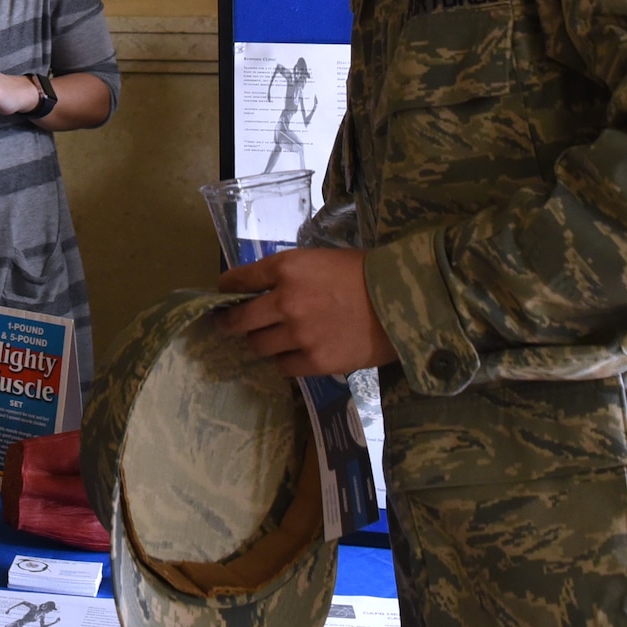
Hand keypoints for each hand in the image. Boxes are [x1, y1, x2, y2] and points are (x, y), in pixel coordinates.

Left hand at [215, 248, 398, 377]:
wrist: (403, 301)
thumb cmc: (365, 273)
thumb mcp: (320, 260)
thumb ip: (290, 274)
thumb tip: (264, 289)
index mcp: (286, 268)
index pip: (239, 280)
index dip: (227, 289)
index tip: (223, 294)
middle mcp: (285, 301)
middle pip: (240, 320)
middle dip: (230, 323)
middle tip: (229, 326)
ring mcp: (298, 334)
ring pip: (259, 346)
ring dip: (261, 343)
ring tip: (268, 341)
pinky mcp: (315, 361)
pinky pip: (283, 367)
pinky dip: (284, 361)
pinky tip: (294, 354)